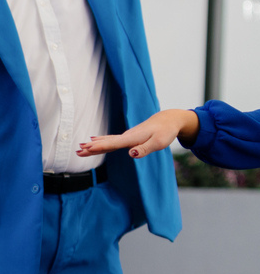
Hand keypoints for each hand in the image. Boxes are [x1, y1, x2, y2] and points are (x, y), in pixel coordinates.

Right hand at [77, 109, 198, 157]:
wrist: (169, 119)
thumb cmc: (166, 132)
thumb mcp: (159, 142)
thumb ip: (145, 148)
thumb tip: (130, 153)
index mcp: (133, 138)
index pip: (113, 143)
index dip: (99, 147)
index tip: (86, 149)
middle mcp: (128, 136)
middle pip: (107, 142)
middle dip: (92, 147)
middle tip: (77, 151)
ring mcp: (127, 135)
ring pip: (107, 140)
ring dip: (94, 144)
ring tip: (80, 147)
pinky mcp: (129, 136)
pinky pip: (112, 139)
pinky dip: (101, 140)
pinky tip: (94, 139)